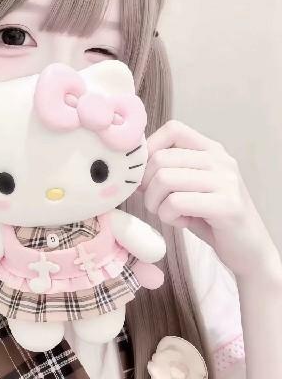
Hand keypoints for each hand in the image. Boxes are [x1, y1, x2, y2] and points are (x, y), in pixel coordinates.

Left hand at [139, 120, 279, 278]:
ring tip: (168, 214)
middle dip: (146, 186)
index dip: (150, 149)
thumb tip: (130, 168)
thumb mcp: (186, 186)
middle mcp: (220, 160)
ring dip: (155, 203)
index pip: (172, 129)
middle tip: (155, 203)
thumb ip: (165, 171)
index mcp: (210, 149)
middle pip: (160, 158)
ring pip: (164, 179)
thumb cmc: (209, 216)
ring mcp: (226, 181)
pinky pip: (176, 203)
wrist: (248, 250)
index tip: (145, 175)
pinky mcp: (227, 205)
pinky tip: (181, 222)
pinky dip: (168, 216)